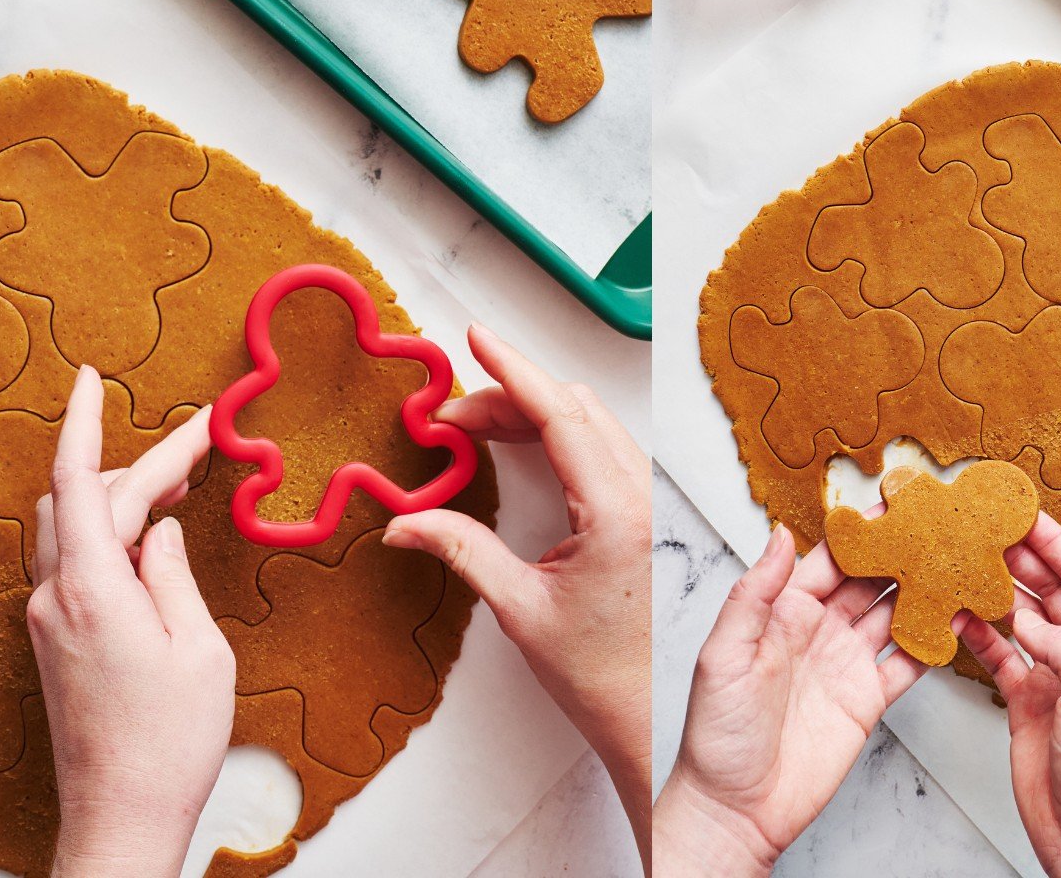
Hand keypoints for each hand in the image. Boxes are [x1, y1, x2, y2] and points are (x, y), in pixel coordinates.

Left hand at [29, 366, 234, 877]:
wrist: (123, 814)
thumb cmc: (170, 740)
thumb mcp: (199, 647)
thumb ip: (174, 575)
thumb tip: (160, 532)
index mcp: (93, 590)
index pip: (78, 482)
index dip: (83, 422)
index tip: (91, 379)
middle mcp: (56, 598)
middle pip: (82, 499)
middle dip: (139, 463)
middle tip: (198, 448)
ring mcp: (49, 621)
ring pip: (70, 527)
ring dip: (117, 496)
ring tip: (177, 488)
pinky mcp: (55, 641)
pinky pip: (74, 562)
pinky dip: (109, 533)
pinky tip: (151, 541)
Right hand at [381, 324, 651, 869]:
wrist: (657, 721)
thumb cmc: (604, 677)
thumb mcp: (522, 609)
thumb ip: (463, 551)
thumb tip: (403, 523)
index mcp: (618, 513)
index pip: (560, 416)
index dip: (513, 370)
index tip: (478, 339)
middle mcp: (645, 498)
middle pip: (573, 410)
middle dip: (508, 396)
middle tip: (450, 415)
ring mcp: (652, 504)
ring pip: (591, 425)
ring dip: (534, 415)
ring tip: (474, 429)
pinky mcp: (649, 515)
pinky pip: (605, 450)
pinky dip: (559, 437)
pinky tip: (522, 447)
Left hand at [654, 524, 926, 876]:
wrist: (735, 808)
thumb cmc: (717, 734)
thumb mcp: (723, 654)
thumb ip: (754, 594)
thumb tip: (781, 535)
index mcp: (782, 612)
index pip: (831, 559)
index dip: (862, 530)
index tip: (895, 502)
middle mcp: (818, 631)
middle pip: (869, 580)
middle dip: (903, 551)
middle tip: (940, 524)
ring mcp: (845, 664)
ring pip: (894, 614)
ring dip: (924, 590)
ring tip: (958, 561)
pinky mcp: (867, 700)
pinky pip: (906, 664)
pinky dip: (932, 643)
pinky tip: (957, 621)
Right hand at [957, 513, 1060, 877]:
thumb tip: (1027, 618)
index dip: (1058, 544)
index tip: (1025, 514)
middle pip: (1051, 592)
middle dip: (1021, 559)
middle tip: (985, 531)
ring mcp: (1054, 679)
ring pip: (1021, 621)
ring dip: (996, 593)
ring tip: (966, 563)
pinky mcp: (1025, 703)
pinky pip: (998, 657)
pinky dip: (978, 635)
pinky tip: (959, 615)